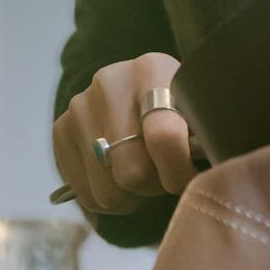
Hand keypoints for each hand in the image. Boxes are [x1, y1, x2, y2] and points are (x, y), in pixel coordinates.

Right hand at [52, 53, 198, 221]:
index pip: (163, 137)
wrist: (141, 92)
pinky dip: (110, 200)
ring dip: (132, 197)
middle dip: (155, 186)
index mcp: (152, 70)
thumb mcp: (197, 111)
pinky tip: (121, 178)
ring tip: (144, 177)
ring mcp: (80, 106)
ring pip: (107, 191)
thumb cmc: (181, 108)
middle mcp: (110, 83)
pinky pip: (87, 195)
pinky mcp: (60, 130)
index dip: (179, 173)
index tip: (192, 181)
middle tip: (165, 177)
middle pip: (132, 171)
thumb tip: (209, 175)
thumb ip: (203, 136)